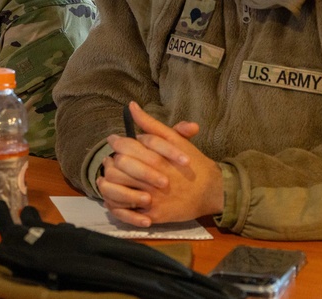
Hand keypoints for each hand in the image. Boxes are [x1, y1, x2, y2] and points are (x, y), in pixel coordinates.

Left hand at [96, 102, 222, 227]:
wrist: (213, 191)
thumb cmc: (193, 162)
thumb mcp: (174, 140)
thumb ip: (150, 124)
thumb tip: (131, 105)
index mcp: (156, 157)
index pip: (124, 147)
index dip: (116, 143)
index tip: (114, 141)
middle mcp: (152, 177)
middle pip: (117, 167)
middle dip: (111, 162)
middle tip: (111, 160)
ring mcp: (152, 198)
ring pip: (116, 189)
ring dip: (109, 182)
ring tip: (111, 177)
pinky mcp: (153, 215)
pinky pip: (126, 212)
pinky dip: (117, 204)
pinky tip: (117, 196)